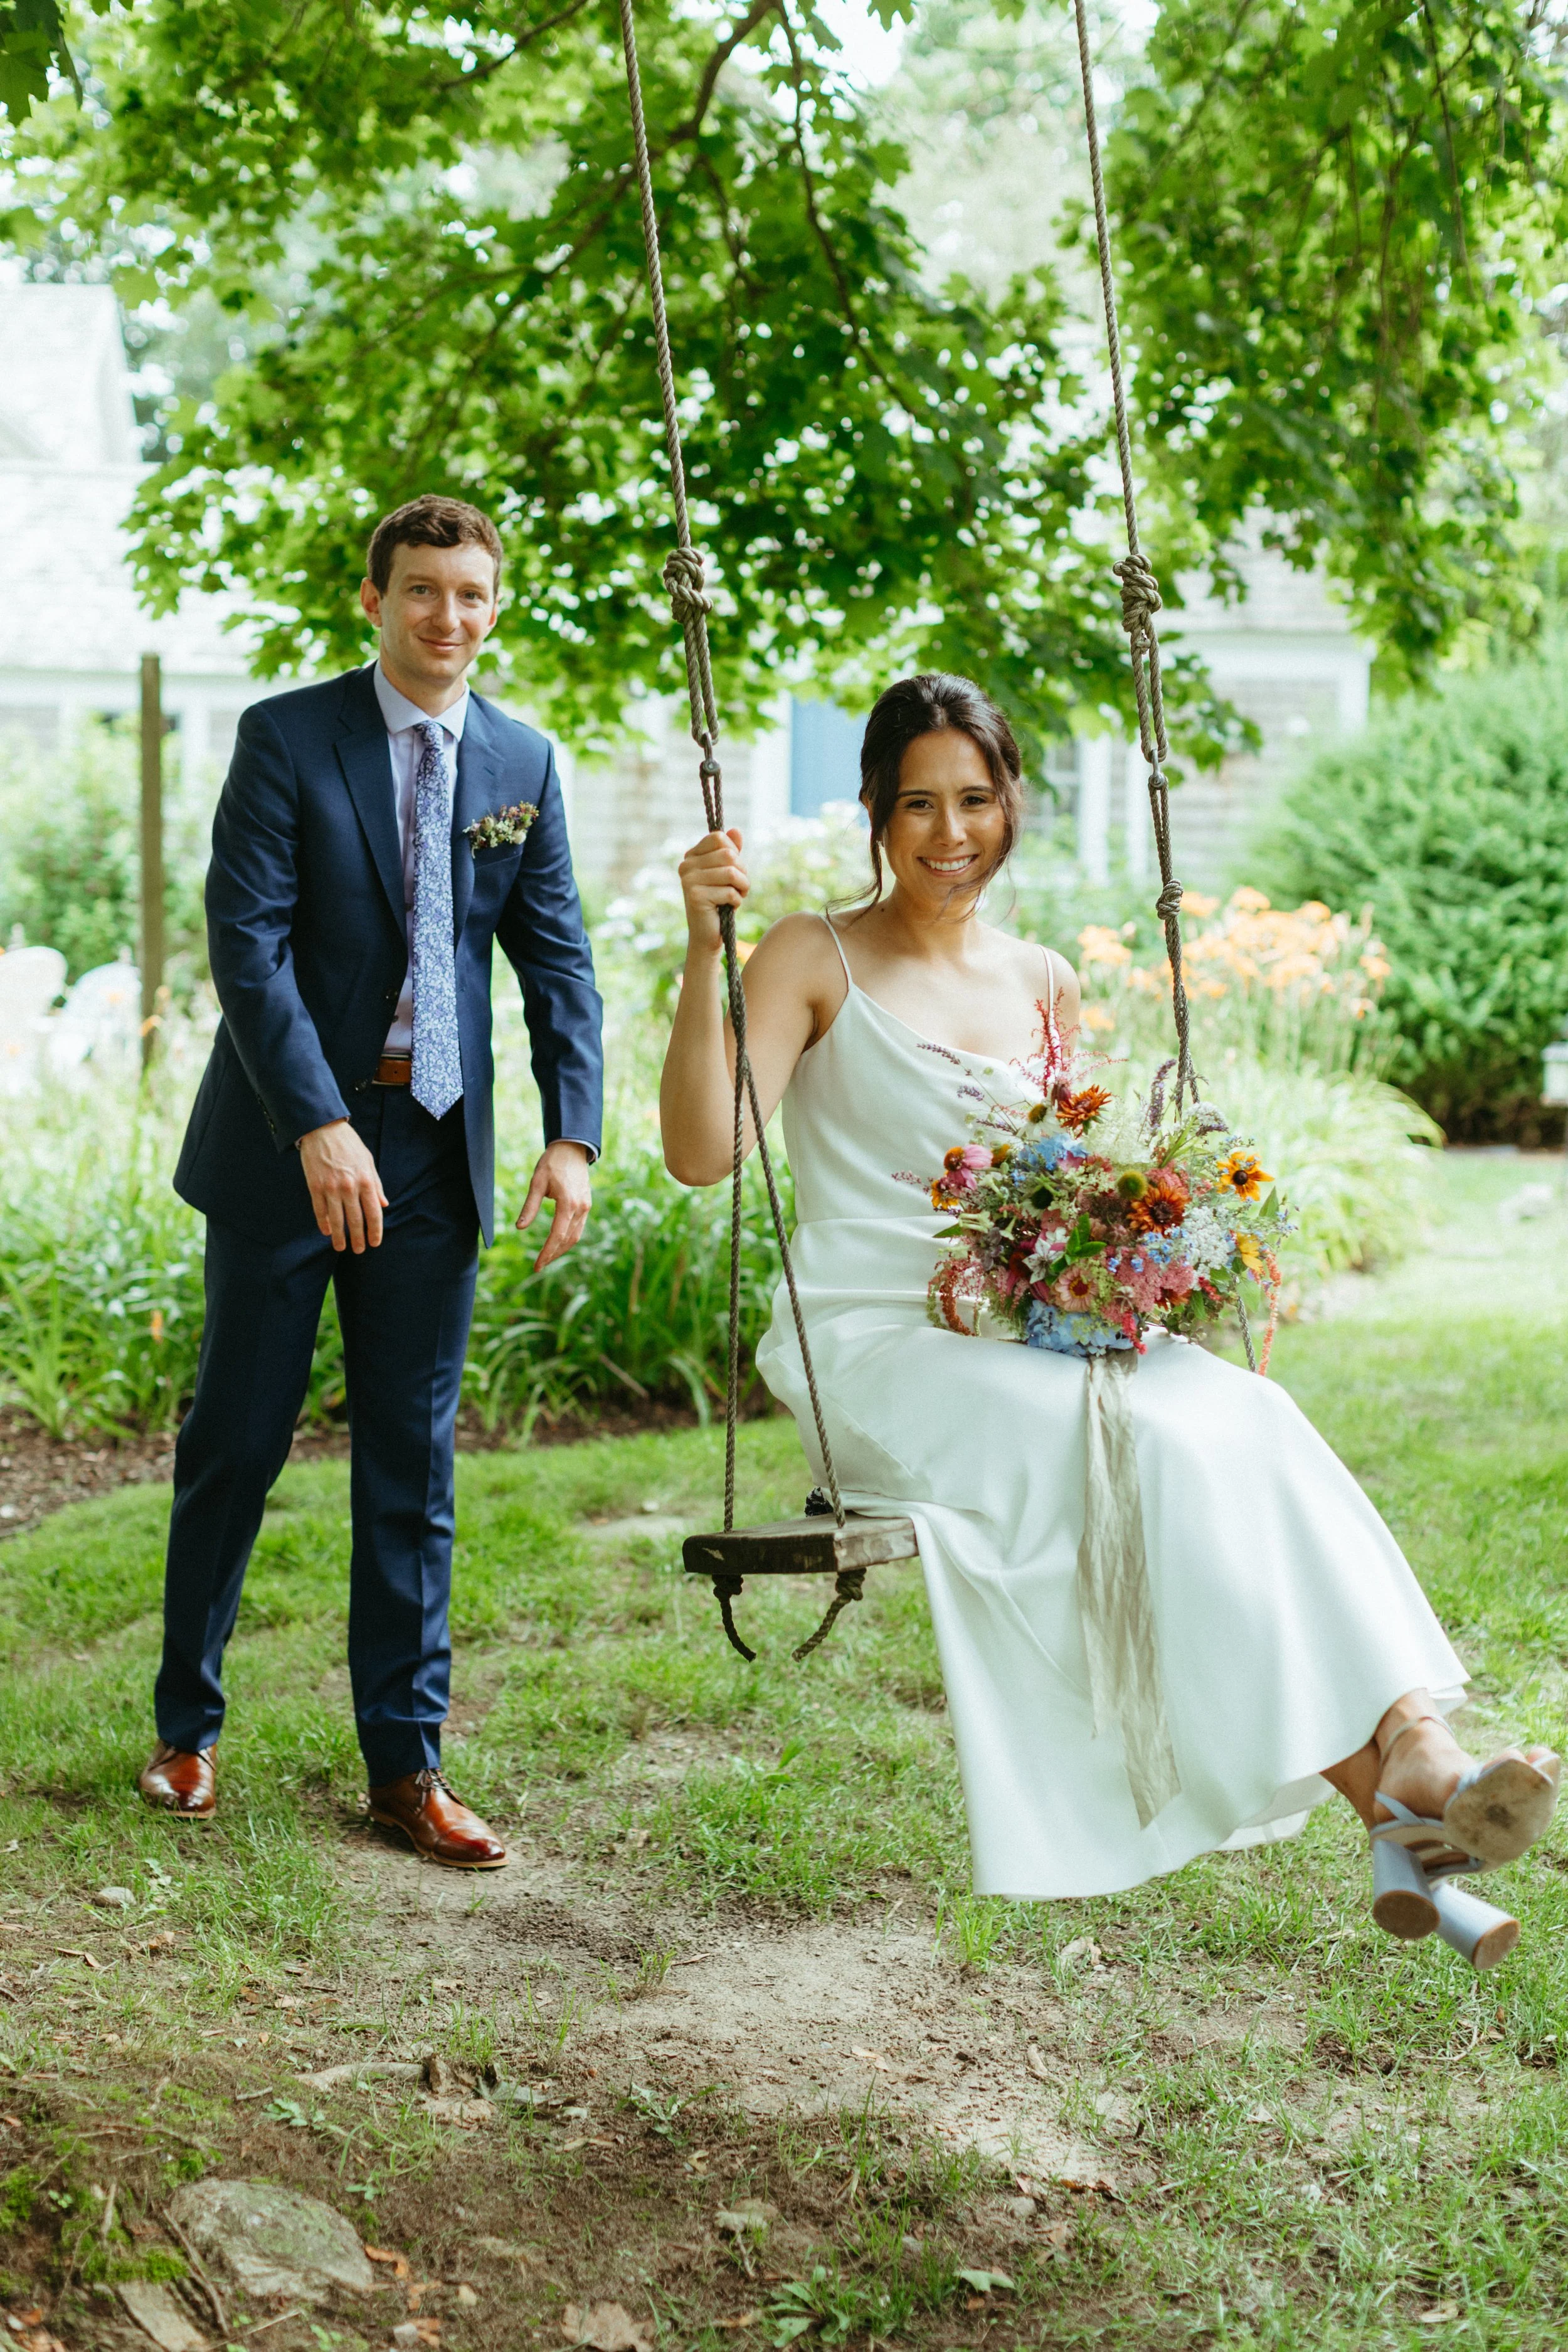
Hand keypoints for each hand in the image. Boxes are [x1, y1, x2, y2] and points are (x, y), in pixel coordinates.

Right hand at [299, 1119, 387, 1252]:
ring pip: (336, 1219)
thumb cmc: (349, 1144)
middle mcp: (350, 1187)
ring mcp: (331, 1188)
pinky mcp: (315, 1186)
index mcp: (366, 1181)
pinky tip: (327, 1232)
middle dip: (358, 1238)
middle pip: (356, 1220)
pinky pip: (320, 1210)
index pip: (374, 1213)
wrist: (322, 1129)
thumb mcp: (368, 1161)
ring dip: (340, 1236)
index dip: (375, 1231)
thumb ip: (376, 1185)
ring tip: (341, 1247)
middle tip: (358, 1250)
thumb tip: (383, 1205)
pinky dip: (323, 1223)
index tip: (375, 1243)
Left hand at [515, 1140, 591, 1269]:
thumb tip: (520, 1228)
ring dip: (562, 1249)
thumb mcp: (537, 1183)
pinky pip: (578, 1227)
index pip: (557, 1236)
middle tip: (539, 1265)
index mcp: (568, 1204)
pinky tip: (558, 1242)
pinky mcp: (586, 1204)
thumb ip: (529, 1206)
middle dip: (553, 1254)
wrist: (572, 1148)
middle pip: (568, 1240)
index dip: (546, 1253)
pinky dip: (568, 1238)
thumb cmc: (552, 1163)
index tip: (537, 1265)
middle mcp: (581, 1208)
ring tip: (547, 1257)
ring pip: (575, 1236)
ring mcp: (586, 1206)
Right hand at [677, 827, 748, 955]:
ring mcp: (689, 881)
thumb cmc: (720, 902)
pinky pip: (729, 891)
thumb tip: (736, 830)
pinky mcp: (696, 896)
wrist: (708, 934)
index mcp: (691, 856)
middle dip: (742, 872)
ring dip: (742, 887)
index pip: (719, 837)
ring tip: (737, 896)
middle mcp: (686, 865)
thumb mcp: (727, 873)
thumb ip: (731, 851)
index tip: (734, 870)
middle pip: (728, 854)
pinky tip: (729, 908)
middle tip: (739, 887)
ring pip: (731, 872)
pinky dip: (737, 901)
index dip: (735, 853)